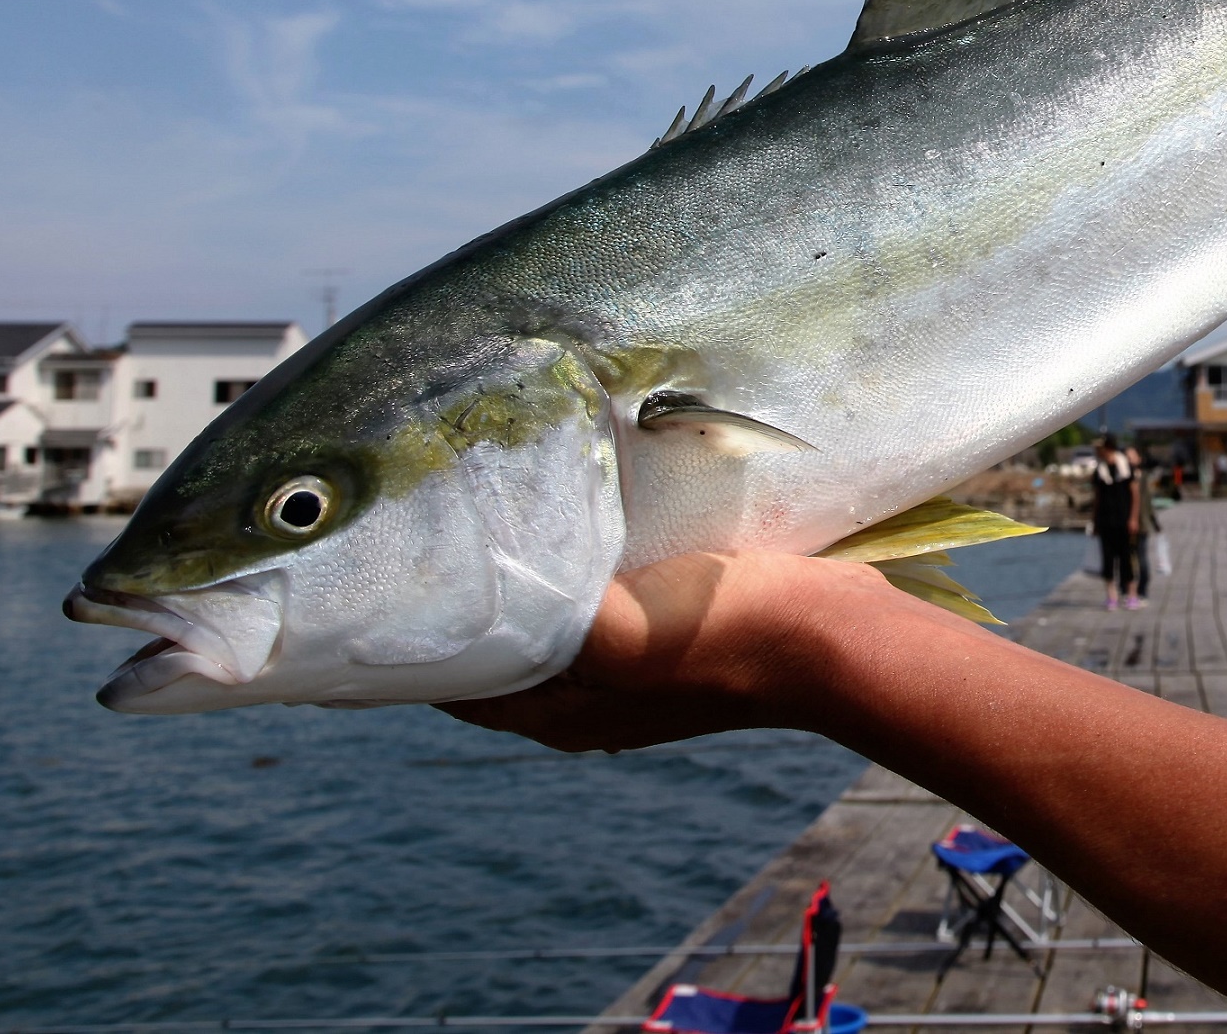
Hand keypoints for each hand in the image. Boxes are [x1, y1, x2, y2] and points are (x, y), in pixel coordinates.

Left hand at [437, 549, 895, 751]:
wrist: (832, 635)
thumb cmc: (722, 635)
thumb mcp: (617, 628)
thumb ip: (541, 611)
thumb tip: (473, 580)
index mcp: (556, 715)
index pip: (453, 680)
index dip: (417, 633)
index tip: (393, 566)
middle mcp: (584, 704)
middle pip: (500, 648)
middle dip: (469, 596)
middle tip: (442, 520)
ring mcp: (631, 674)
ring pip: (549, 624)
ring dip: (527, 578)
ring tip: (502, 510)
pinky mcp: (672, 640)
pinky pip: (600, 604)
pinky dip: (578, 570)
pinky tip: (582, 521)